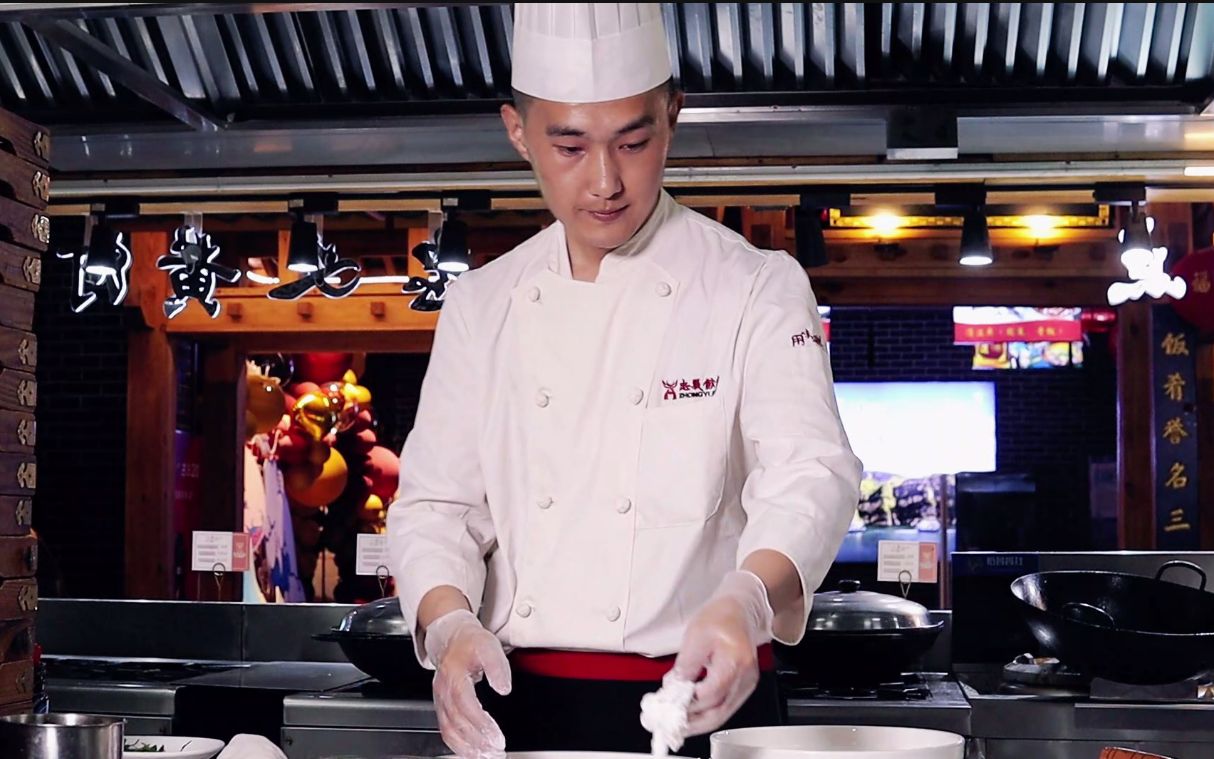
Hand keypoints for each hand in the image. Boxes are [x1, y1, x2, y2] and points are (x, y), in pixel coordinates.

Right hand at [424, 609, 511, 758]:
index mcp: (454, 675)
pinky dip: (459, 746)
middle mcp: (443, 691)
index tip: (497, 736)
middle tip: (496, 751)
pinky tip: (473, 752)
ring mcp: (440, 701)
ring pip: (449, 731)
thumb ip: (497, 666)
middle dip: (477, 741)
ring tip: (487, 756)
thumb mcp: (489, 646)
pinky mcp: (442, 707)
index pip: (465, 705)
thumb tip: (504, 688)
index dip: (480, 723)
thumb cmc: (471, 643)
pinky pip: (447, 731)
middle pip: (457, 723)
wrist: (452, 638)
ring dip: (468, 748)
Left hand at [670, 570, 773, 735]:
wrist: (740, 610)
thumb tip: (673, 689)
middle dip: (693, 723)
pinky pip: (725, 706)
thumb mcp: (695, 636)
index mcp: (736, 661)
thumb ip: (685, 665)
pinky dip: (707, 713)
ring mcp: (747, 684)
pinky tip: (692, 714)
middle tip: (671, 727)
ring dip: (699, 722)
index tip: (668, 706)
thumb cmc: (720, 618)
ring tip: (677, 724)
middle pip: (719, 712)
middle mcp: (746, 677)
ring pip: (723, 713)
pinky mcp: (743, 687)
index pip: (711, 693)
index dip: (689, 703)